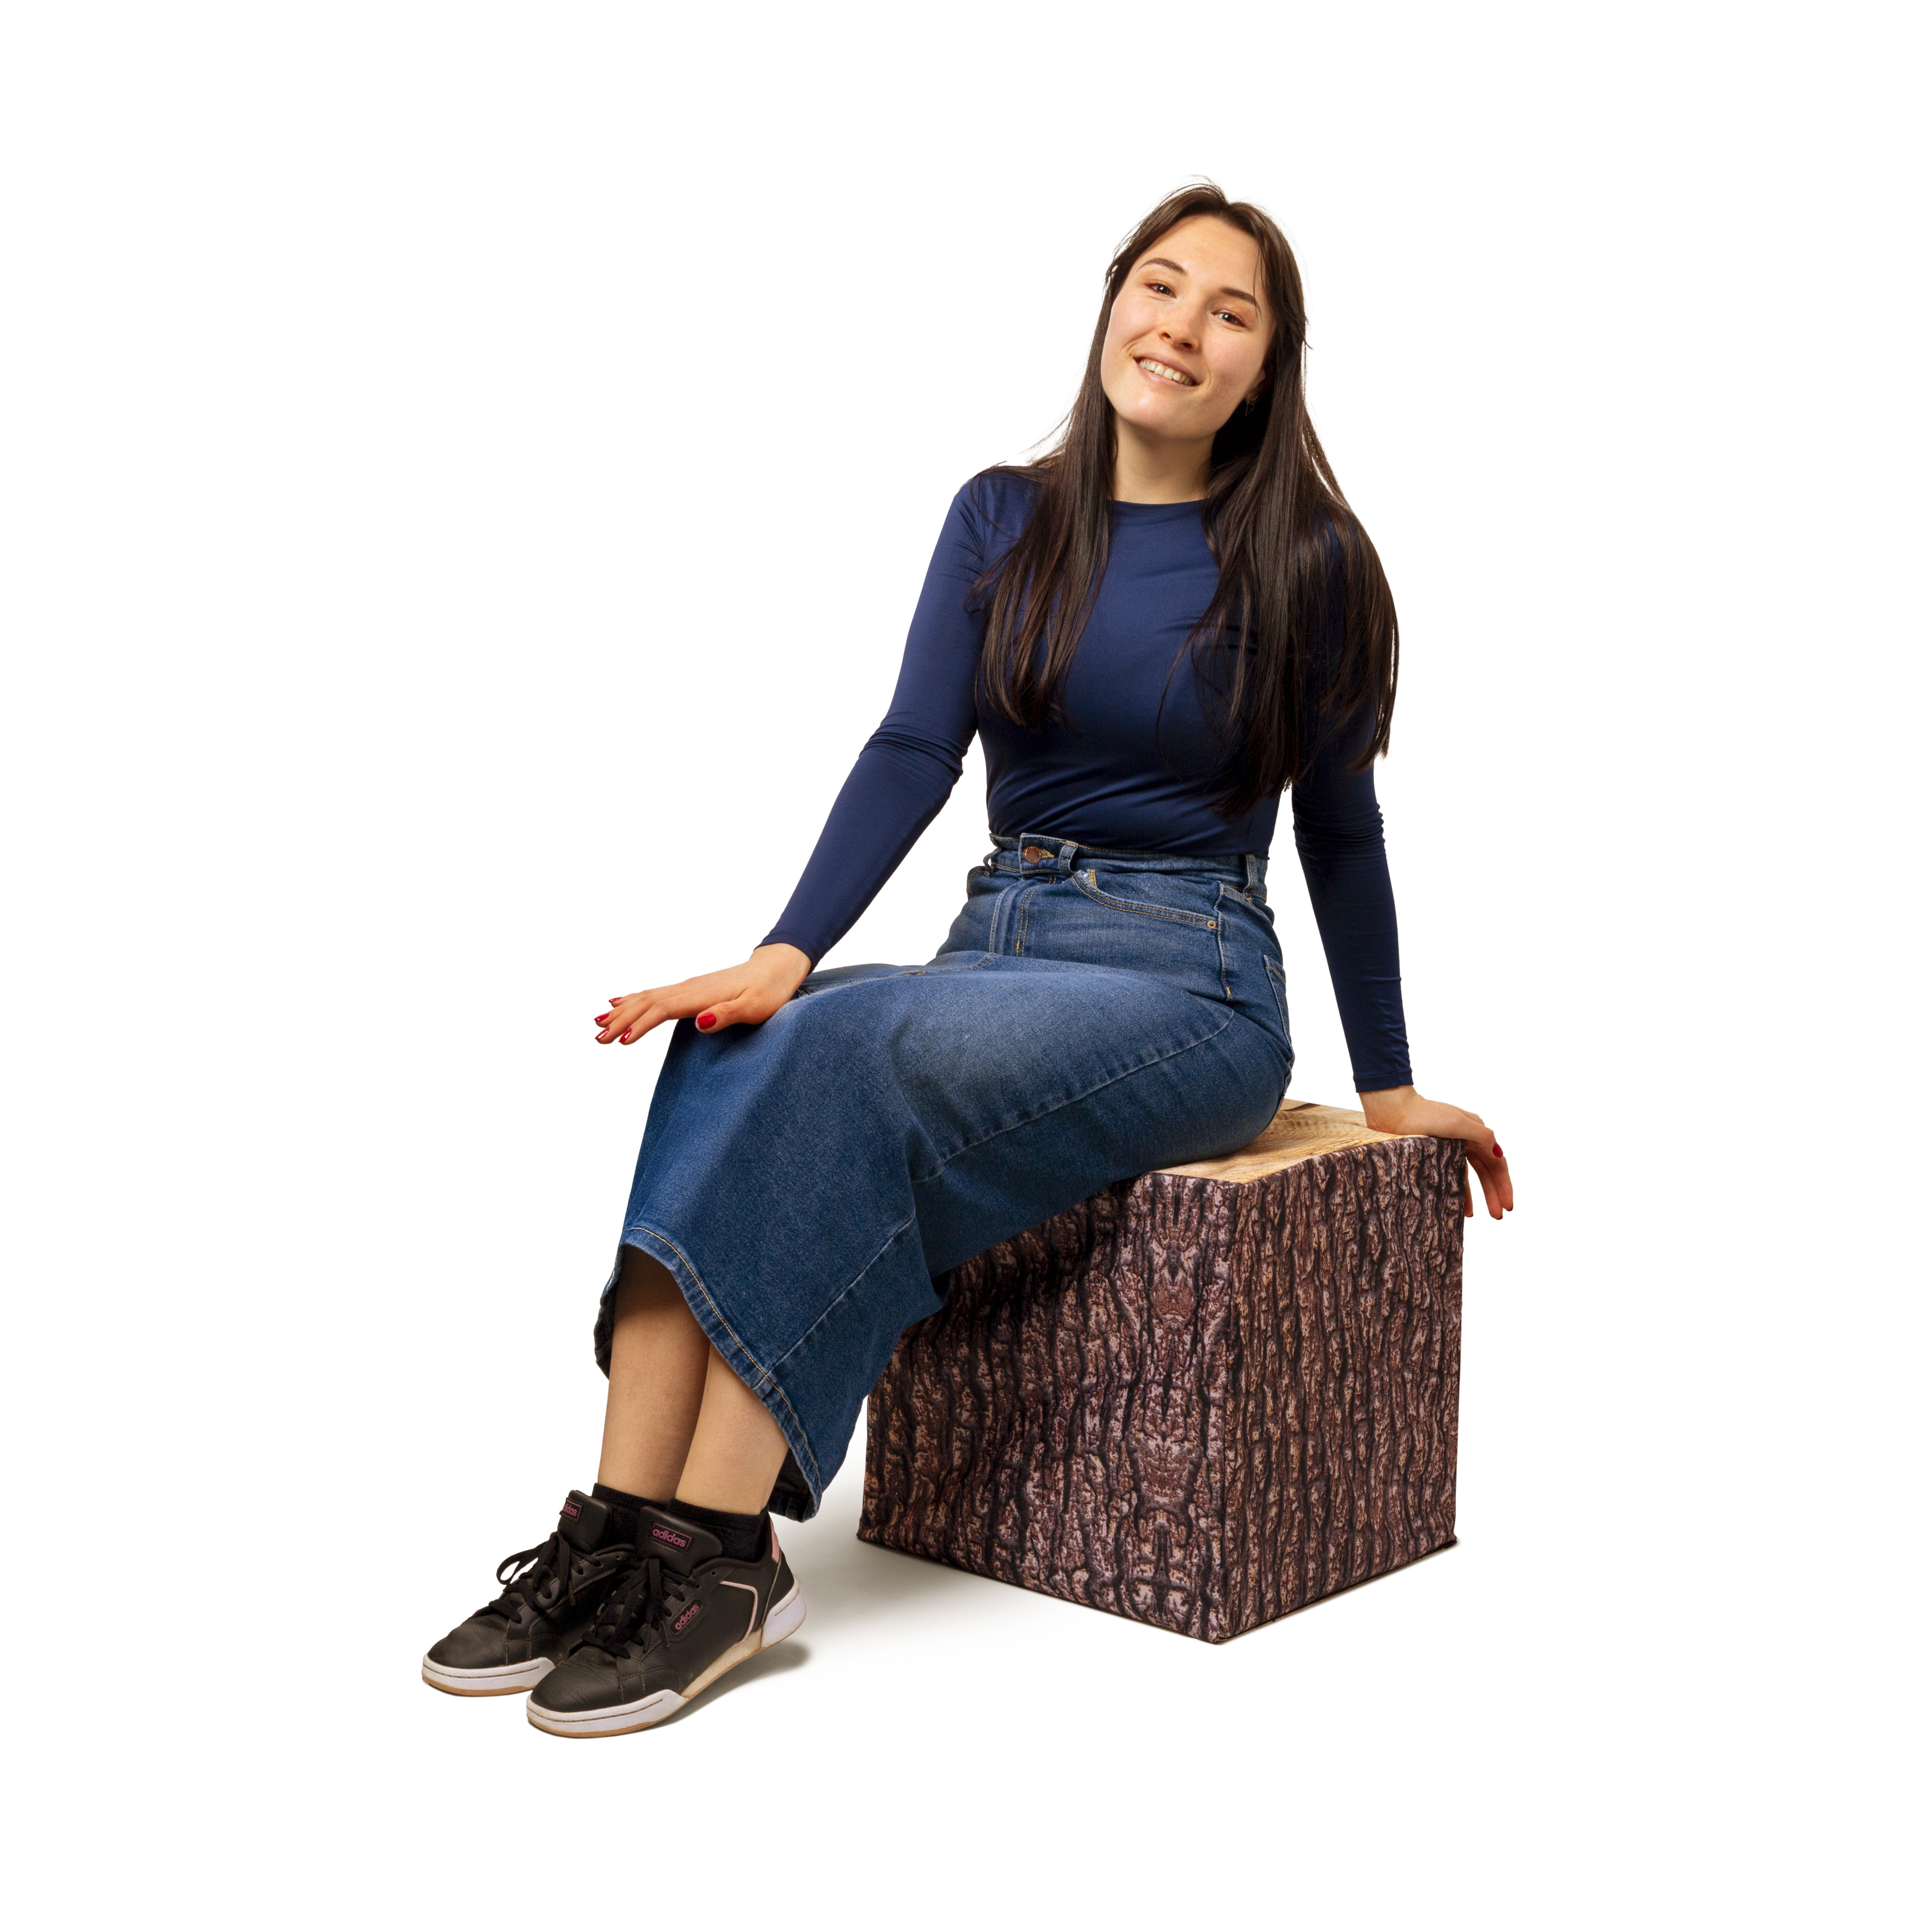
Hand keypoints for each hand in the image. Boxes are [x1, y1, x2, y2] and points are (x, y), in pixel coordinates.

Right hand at [593, 944, 813, 1046]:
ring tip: (596, 1023)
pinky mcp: (689, 989)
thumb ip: (726, 1015)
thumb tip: (699, 1022)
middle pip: (646, 1002)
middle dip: (620, 1019)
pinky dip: (632, 999)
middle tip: (597, 1038)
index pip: (661, 1010)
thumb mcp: (755, 1008)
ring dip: (621, 1010)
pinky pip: (654, 994)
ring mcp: (687, 987)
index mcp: (700, 996)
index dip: (639, 1025)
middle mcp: (688, 988)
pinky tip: (617, 1001)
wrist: (776, 968)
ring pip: (646, 997)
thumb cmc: (769, 992)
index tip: (620, 1041)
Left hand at [1357, 1084, 1513, 1219]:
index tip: (1508, 1206)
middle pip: (1486, 1171)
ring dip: (1476, 1195)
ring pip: (1468, 1175)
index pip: (1497, 1162)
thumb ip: (1482, 1137)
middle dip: (1494, 1193)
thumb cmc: (1425, 1115)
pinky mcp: (1433, 1154)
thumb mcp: (1458, 1123)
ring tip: (1479, 1216)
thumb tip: (1499, 1155)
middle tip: (1498, 1217)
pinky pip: (1450, 1176)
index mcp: (1476, 1130)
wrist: (1393, 1111)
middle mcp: (1466, 1139)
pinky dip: (1456, 1191)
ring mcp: (1450, 1147)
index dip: (1504, 1185)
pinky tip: (1458, 1207)